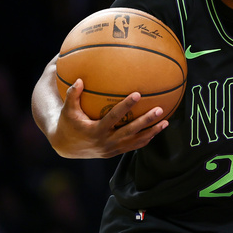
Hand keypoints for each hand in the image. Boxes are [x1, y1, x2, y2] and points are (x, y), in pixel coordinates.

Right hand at [50, 78, 167, 158]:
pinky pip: (134, 146)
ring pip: (136, 141)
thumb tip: (79, 79)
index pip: (114, 117)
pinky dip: (146, 139)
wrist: (66, 147)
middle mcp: (106, 142)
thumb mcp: (67, 111)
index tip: (138, 94)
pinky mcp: (116, 152)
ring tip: (166, 122)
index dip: (126, 106)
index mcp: (96, 131)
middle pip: (131, 131)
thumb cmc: (68, 124)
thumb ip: (72, 95)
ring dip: (152, 132)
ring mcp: (112, 149)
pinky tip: (157, 130)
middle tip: (160, 109)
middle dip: (146, 121)